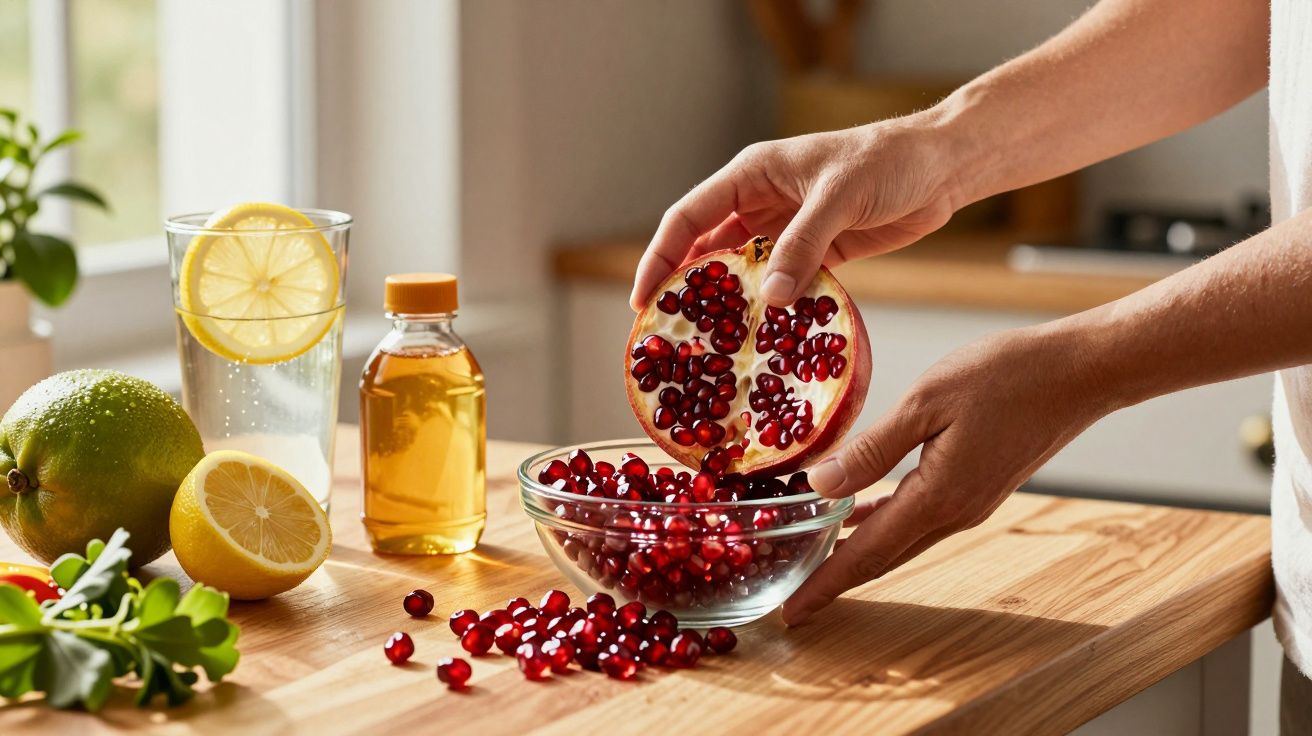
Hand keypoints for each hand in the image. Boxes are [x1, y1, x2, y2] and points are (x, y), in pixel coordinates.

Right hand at [629, 116, 964, 310]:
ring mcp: (788, 231)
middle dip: (687, 288)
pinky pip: (783, 286)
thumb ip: (802, 245)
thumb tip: (768, 298)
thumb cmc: (888, 161)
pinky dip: (773, 311)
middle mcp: (761, 203)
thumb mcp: (840, 197)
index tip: (643, 297)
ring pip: (745, 273)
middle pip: (708, 249)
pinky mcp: (818, 254)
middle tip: (669, 332)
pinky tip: (764, 340)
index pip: (689, 217)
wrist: (942, 167)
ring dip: (731, 305)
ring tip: (711, 346)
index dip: (660, 257)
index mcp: (752, 175)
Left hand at [781, 323, 1118, 624]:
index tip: (792, 612)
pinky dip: (884, 526)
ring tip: (815, 559)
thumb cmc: (1007, 376)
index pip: (867, 554)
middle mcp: (955, 514)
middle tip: (793, 600)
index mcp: (938, 498)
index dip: (826, 583)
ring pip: (902, 542)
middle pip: (883, 560)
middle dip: (836, 581)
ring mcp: (971, 504)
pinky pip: (919, 521)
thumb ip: (873, 449)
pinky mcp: (979, 488)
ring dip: (859, 555)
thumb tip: (821, 485)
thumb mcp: (927, 402)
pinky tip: (861, 513)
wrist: (1080, 372)